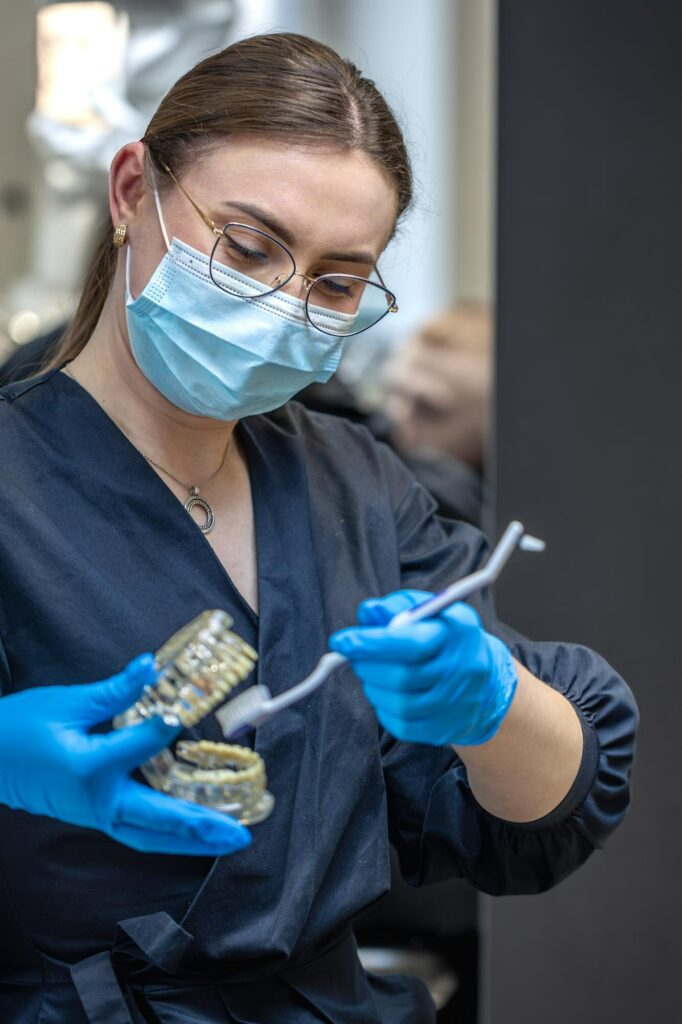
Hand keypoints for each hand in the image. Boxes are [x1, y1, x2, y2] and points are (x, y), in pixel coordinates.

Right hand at [0, 655, 251, 855]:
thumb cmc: (20, 730)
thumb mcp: (67, 703)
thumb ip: (116, 690)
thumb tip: (151, 666)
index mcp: (90, 768)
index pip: (144, 746)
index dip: (165, 727)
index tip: (182, 715)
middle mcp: (99, 801)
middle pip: (161, 820)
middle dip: (204, 827)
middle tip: (242, 832)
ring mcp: (97, 815)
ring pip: (152, 836)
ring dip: (192, 840)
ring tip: (229, 839)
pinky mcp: (95, 817)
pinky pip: (139, 832)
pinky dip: (169, 835)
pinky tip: (193, 833)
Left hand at [329, 589, 517, 745]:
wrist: (487, 681)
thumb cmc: (448, 638)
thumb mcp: (430, 610)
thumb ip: (398, 606)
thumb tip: (368, 612)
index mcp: (460, 633)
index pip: (412, 643)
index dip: (372, 643)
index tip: (342, 640)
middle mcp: (463, 670)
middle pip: (402, 677)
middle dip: (367, 665)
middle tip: (354, 655)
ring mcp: (456, 704)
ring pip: (399, 704)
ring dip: (373, 686)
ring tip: (372, 672)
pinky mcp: (445, 729)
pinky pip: (402, 725)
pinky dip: (384, 708)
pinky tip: (386, 693)